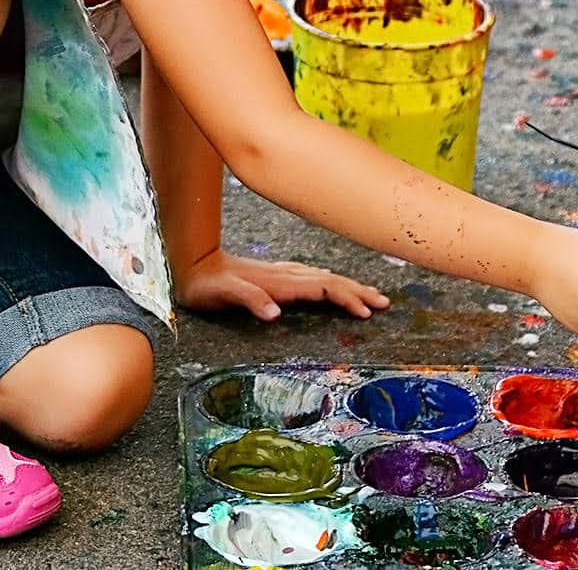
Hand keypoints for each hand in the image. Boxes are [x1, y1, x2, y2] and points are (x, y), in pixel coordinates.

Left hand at [176, 248, 392, 321]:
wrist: (193, 264)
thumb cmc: (208, 285)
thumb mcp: (223, 294)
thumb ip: (249, 300)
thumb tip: (275, 313)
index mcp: (280, 281)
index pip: (323, 288)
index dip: (346, 298)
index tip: (366, 311)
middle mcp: (286, 274)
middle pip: (332, 281)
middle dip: (359, 291)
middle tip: (384, 303)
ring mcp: (284, 273)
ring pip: (325, 278)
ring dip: (350, 286)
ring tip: (372, 296)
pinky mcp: (279, 276)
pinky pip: (315, 279)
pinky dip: (333, 284)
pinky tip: (337, 288)